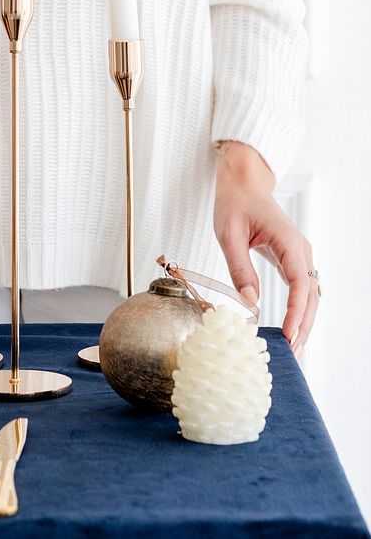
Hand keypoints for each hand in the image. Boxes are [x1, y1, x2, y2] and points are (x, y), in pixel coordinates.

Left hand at [214, 141, 317, 351]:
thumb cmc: (235, 203)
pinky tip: (290, 329)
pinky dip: (299, 311)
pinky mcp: (292, 260)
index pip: (299, 283)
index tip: (289, 334)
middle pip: (310, 295)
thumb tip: (249, 302)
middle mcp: (301, 250)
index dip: (296, 312)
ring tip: (292, 349)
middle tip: (291, 353)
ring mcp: (299, 256)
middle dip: (303, 325)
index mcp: (288, 242)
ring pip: (309, 295)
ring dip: (304, 322)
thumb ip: (239, 268)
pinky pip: (301, 290)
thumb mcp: (229, 234)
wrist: (243, 184)